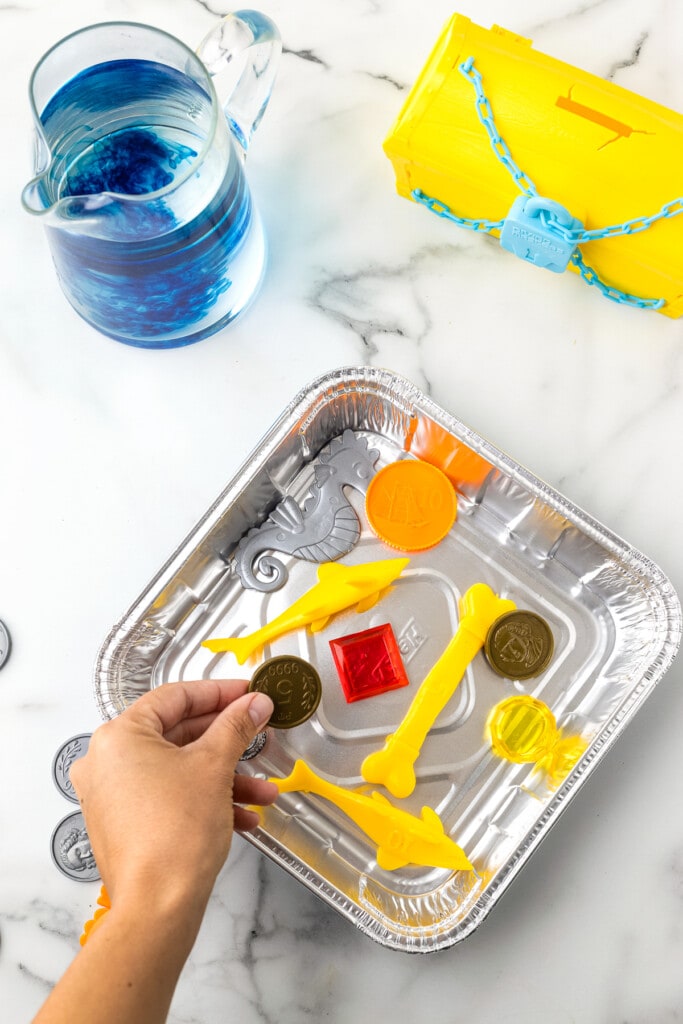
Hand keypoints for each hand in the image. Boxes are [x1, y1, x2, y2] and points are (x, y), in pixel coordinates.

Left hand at [70, 680, 276, 921]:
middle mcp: (107, 761)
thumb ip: (236, 726)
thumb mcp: (214, 767)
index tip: (248, 693)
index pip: (174, 698)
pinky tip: (244, 816)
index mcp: (119, 736)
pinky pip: (170, 797)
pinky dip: (205, 801)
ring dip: (225, 778)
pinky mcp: (125, 824)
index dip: (218, 693)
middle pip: (178, 735)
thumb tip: (255, 703)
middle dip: (227, 741)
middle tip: (260, 732)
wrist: (158, 907)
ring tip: (263, 791)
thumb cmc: (175, 834)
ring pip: (179, 770)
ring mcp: (113, 795)